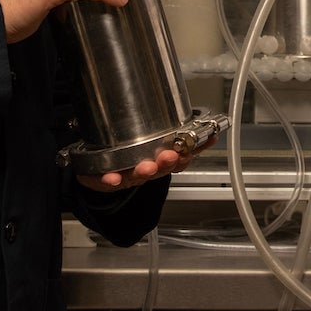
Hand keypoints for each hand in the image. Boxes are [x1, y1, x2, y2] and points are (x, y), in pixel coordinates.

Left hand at [76, 134, 214, 192]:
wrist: (102, 172)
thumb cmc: (131, 156)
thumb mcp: (157, 145)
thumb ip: (182, 135)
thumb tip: (209, 128)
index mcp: (160, 162)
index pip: (179, 159)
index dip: (189, 154)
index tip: (196, 146)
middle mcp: (145, 170)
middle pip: (159, 169)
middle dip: (166, 164)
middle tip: (170, 156)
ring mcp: (125, 176)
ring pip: (136, 176)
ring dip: (143, 172)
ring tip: (147, 167)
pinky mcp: (103, 179)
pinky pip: (106, 182)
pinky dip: (110, 180)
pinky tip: (112, 177)